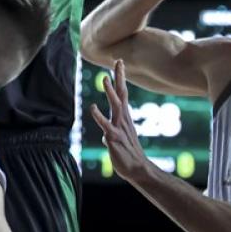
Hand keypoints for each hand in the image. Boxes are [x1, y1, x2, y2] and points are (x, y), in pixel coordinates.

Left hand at [90, 60, 152, 182]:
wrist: (137, 170)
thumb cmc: (128, 155)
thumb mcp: (118, 141)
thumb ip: (111, 134)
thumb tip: (105, 135)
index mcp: (124, 117)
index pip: (123, 93)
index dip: (120, 78)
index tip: (119, 62)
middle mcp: (123, 119)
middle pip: (122, 94)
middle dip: (120, 77)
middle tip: (118, 61)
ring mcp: (120, 127)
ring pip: (116, 106)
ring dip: (111, 92)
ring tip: (105, 78)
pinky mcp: (114, 138)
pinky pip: (106, 126)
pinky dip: (99, 116)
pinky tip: (92, 107)